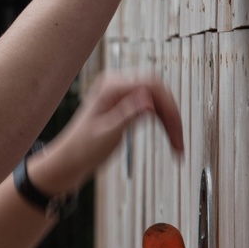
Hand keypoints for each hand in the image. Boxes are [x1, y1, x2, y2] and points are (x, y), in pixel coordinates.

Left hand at [27, 73, 183, 195]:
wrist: (69, 162)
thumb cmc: (82, 149)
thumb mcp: (108, 133)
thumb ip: (128, 114)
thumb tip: (149, 98)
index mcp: (111, 87)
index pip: (152, 85)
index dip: (169, 107)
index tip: (176, 129)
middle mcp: (116, 86)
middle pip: (158, 92)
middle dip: (172, 116)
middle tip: (179, 141)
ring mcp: (121, 96)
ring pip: (158, 101)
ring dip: (170, 121)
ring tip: (177, 145)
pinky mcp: (124, 106)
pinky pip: (152, 108)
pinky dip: (162, 123)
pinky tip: (169, 137)